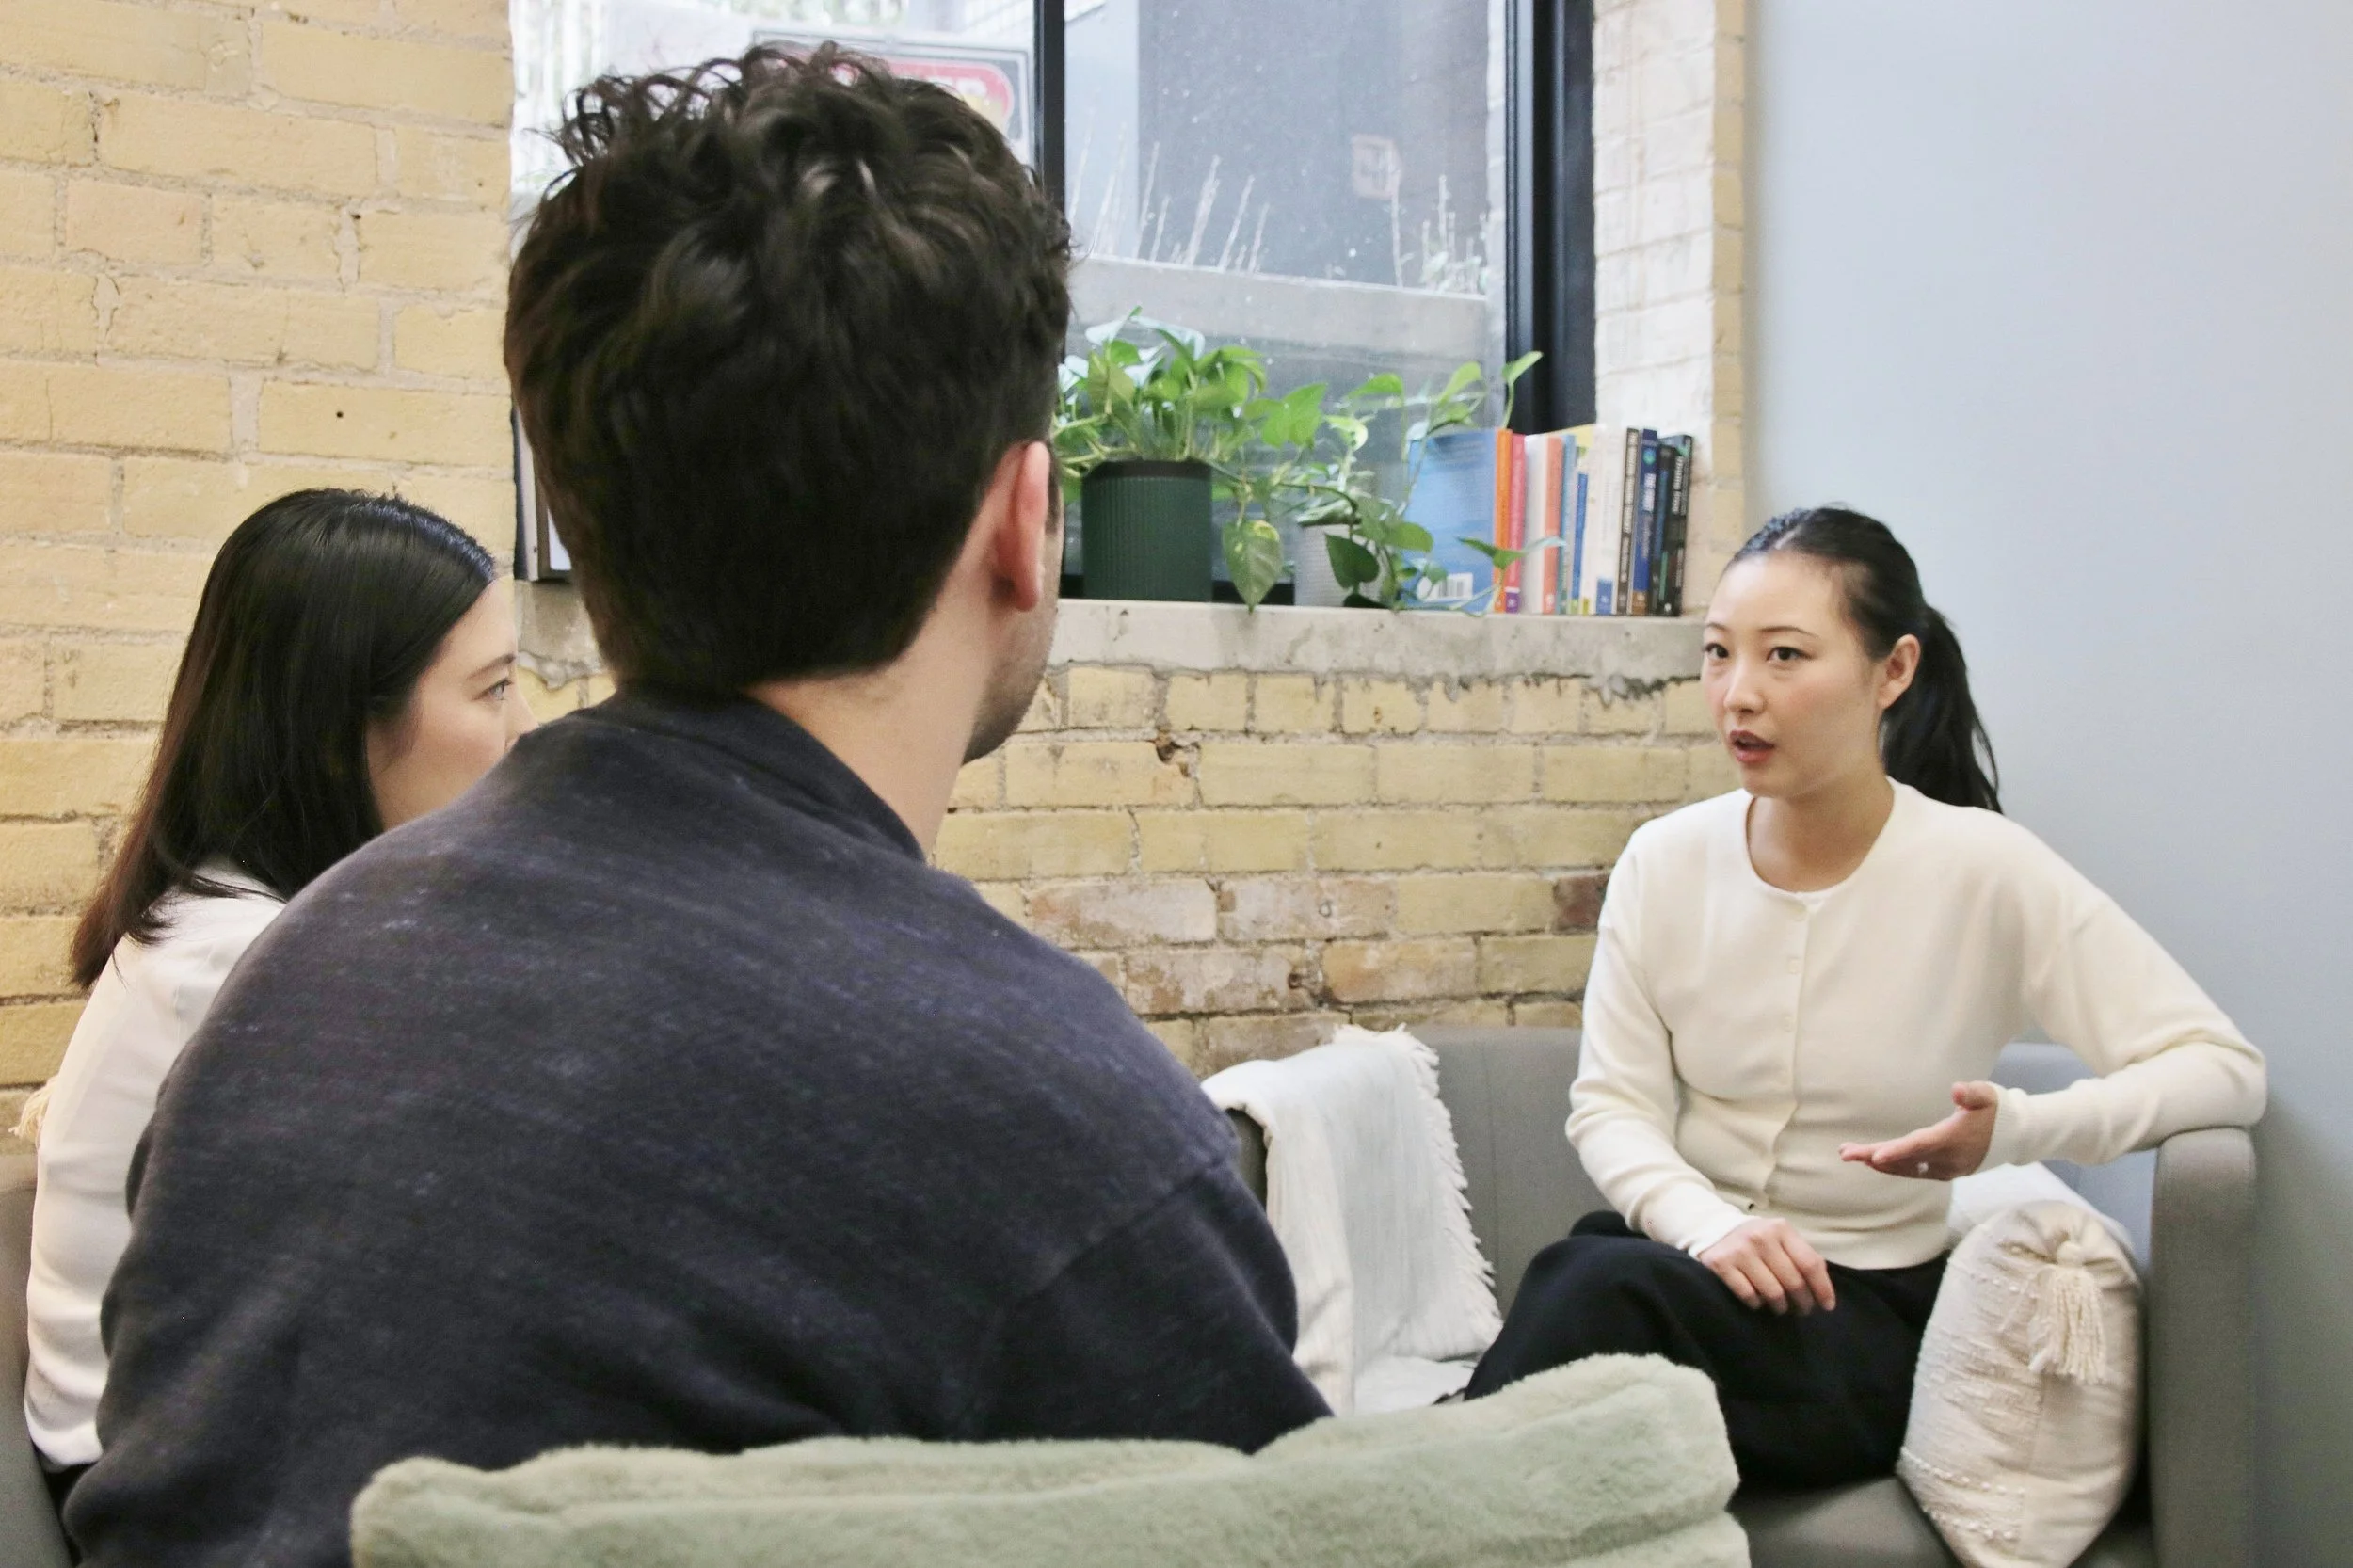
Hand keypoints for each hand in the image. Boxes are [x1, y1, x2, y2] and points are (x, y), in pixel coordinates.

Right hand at [1697, 1217, 1835, 1314]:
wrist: (1712, 1228)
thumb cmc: (1756, 1239)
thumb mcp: (1780, 1237)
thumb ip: (1800, 1255)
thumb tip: (1822, 1287)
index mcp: (1781, 1229)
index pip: (1810, 1263)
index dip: (1822, 1288)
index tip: (1827, 1306)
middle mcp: (1761, 1237)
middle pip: (1794, 1281)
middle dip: (1803, 1302)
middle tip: (1803, 1310)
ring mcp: (1740, 1251)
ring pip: (1772, 1292)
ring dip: (1781, 1307)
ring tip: (1781, 1308)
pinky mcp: (1721, 1265)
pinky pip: (1748, 1295)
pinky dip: (1757, 1304)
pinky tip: (1758, 1302)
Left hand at [1839, 1081, 2000, 1181]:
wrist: (2016, 1137)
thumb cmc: (1997, 1110)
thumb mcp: (1987, 1096)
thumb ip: (1971, 1094)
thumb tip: (1956, 1090)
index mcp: (1953, 1140)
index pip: (1919, 1147)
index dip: (1896, 1151)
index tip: (1873, 1156)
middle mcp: (1946, 1160)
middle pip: (1905, 1160)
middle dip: (1873, 1156)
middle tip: (1845, 1153)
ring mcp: (1945, 1169)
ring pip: (1906, 1169)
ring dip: (1878, 1162)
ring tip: (1850, 1154)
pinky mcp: (1944, 1171)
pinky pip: (1913, 1172)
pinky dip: (1893, 1167)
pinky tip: (1875, 1161)